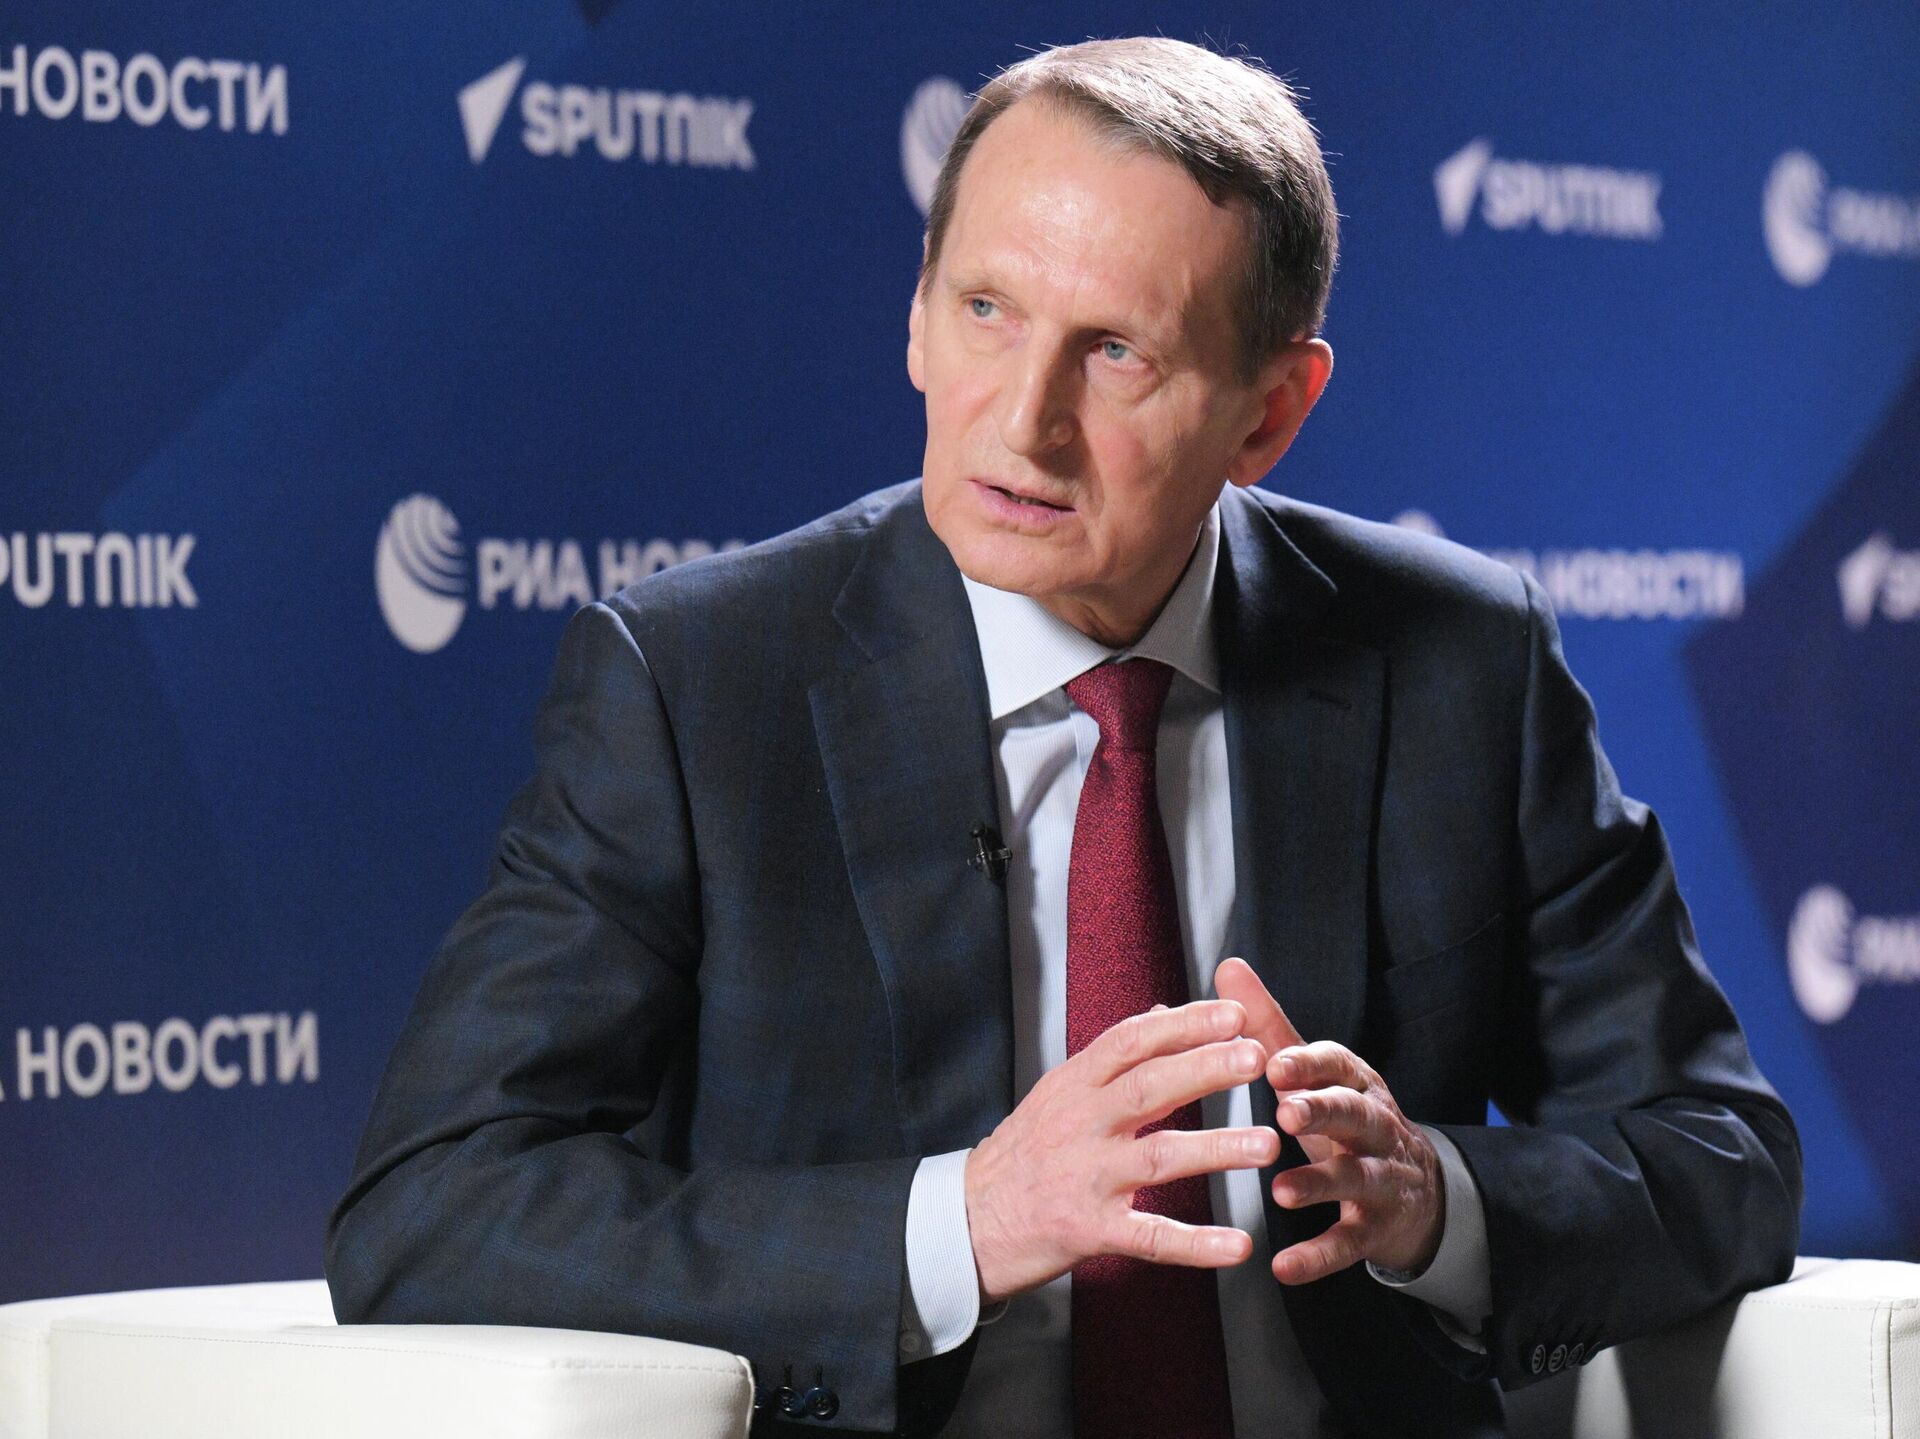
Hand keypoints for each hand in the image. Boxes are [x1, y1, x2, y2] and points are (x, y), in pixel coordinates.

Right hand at [964, 999, 1282, 1303]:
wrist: (966, 1221)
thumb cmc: (1020, 1155)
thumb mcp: (1056, 1092)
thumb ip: (1111, 1057)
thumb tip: (1159, 1012)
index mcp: (1073, 1085)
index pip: (1132, 1042)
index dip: (1184, 1025)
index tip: (1233, 1013)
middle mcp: (1079, 1125)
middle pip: (1148, 1087)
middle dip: (1205, 1069)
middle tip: (1256, 1058)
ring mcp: (1084, 1178)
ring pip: (1158, 1157)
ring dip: (1215, 1149)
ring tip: (1267, 1145)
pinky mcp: (1088, 1231)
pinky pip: (1151, 1237)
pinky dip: (1197, 1244)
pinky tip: (1238, 1245)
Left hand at [1212, 957, 1444, 1283]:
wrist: (1418, 1189)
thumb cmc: (1345, 1117)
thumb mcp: (1314, 1071)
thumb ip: (1270, 1024)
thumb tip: (1228, 966)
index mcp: (1355, 1081)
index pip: (1337, 1063)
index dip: (1308, 1064)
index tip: (1274, 1062)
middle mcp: (1375, 1125)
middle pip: (1355, 1113)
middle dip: (1322, 1111)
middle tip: (1285, 1112)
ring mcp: (1381, 1178)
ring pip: (1357, 1177)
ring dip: (1320, 1184)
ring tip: (1281, 1191)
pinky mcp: (1376, 1229)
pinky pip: (1349, 1243)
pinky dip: (1319, 1256)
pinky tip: (1284, 1267)